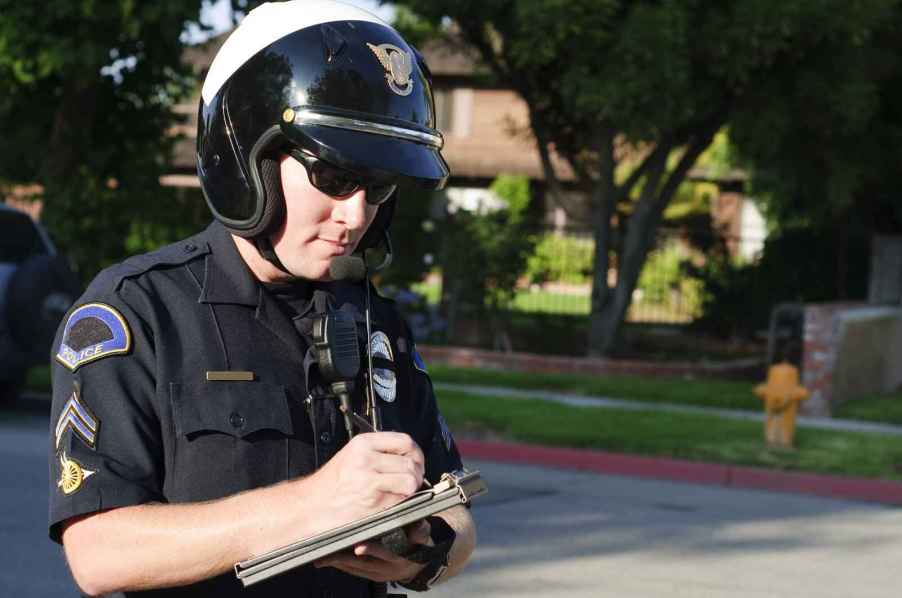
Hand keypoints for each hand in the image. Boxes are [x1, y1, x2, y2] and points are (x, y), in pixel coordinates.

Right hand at [303, 432, 424, 529]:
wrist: (310, 507)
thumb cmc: (331, 485)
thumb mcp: (352, 456)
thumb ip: (379, 452)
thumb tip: (410, 458)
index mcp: (363, 443)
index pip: (405, 441)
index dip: (416, 454)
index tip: (416, 463)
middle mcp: (367, 458)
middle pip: (411, 463)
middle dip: (417, 475)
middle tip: (411, 483)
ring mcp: (370, 480)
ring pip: (411, 481)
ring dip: (411, 490)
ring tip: (400, 493)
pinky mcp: (373, 502)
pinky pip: (401, 500)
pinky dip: (401, 503)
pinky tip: (390, 503)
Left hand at [314, 520, 432, 582]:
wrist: (419, 564)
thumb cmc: (419, 544)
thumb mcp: (424, 536)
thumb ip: (421, 531)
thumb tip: (419, 526)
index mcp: (401, 557)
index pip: (386, 553)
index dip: (372, 550)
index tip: (358, 547)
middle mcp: (388, 568)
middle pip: (364, 564)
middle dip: (344, 558)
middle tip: (327, 553)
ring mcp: (379, 574)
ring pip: (356, 569)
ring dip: (338, 563)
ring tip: (322, 556)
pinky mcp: (373, 577)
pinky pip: (354, 572)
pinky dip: (342, 565)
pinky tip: (329, 559)